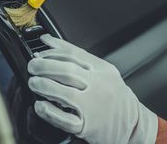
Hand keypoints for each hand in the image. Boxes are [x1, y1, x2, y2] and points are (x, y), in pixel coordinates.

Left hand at [27, 34, 157, 143]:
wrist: (133, 124)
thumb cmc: (114, 96)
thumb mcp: (103, 71)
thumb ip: (78, 57)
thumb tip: (49, 42)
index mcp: (103, 70)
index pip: (74, 54)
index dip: (52, 51)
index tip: (39, 51)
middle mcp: (99, 86)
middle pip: (67, 72)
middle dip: (44, 67)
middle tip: (33, 66)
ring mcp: (93, 106)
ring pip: (65, 94)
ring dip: (44, 86)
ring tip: (34, 82)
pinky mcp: (87, 125)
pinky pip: (65, 119)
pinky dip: (49, 112)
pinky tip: (40, 105)